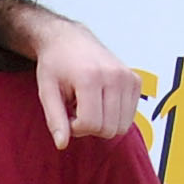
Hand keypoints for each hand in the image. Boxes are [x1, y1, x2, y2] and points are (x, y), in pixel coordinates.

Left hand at [30, 25, 138, 148]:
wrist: (69, 39)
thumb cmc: (55, 64)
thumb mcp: (46, 91)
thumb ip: (55, 119)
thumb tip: (62, 145)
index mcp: (90, 78)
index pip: (90, 124)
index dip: (75, 128)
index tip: (66, 116)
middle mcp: (114, 76)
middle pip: (109, 129)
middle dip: (90, 127)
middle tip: (76, 111)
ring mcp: (129, 78)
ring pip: (122, 126)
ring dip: (103, 123)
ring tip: (87, 105)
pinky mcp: (136, 81)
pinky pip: (130, 116)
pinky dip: (114, 116)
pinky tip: (99, 101)